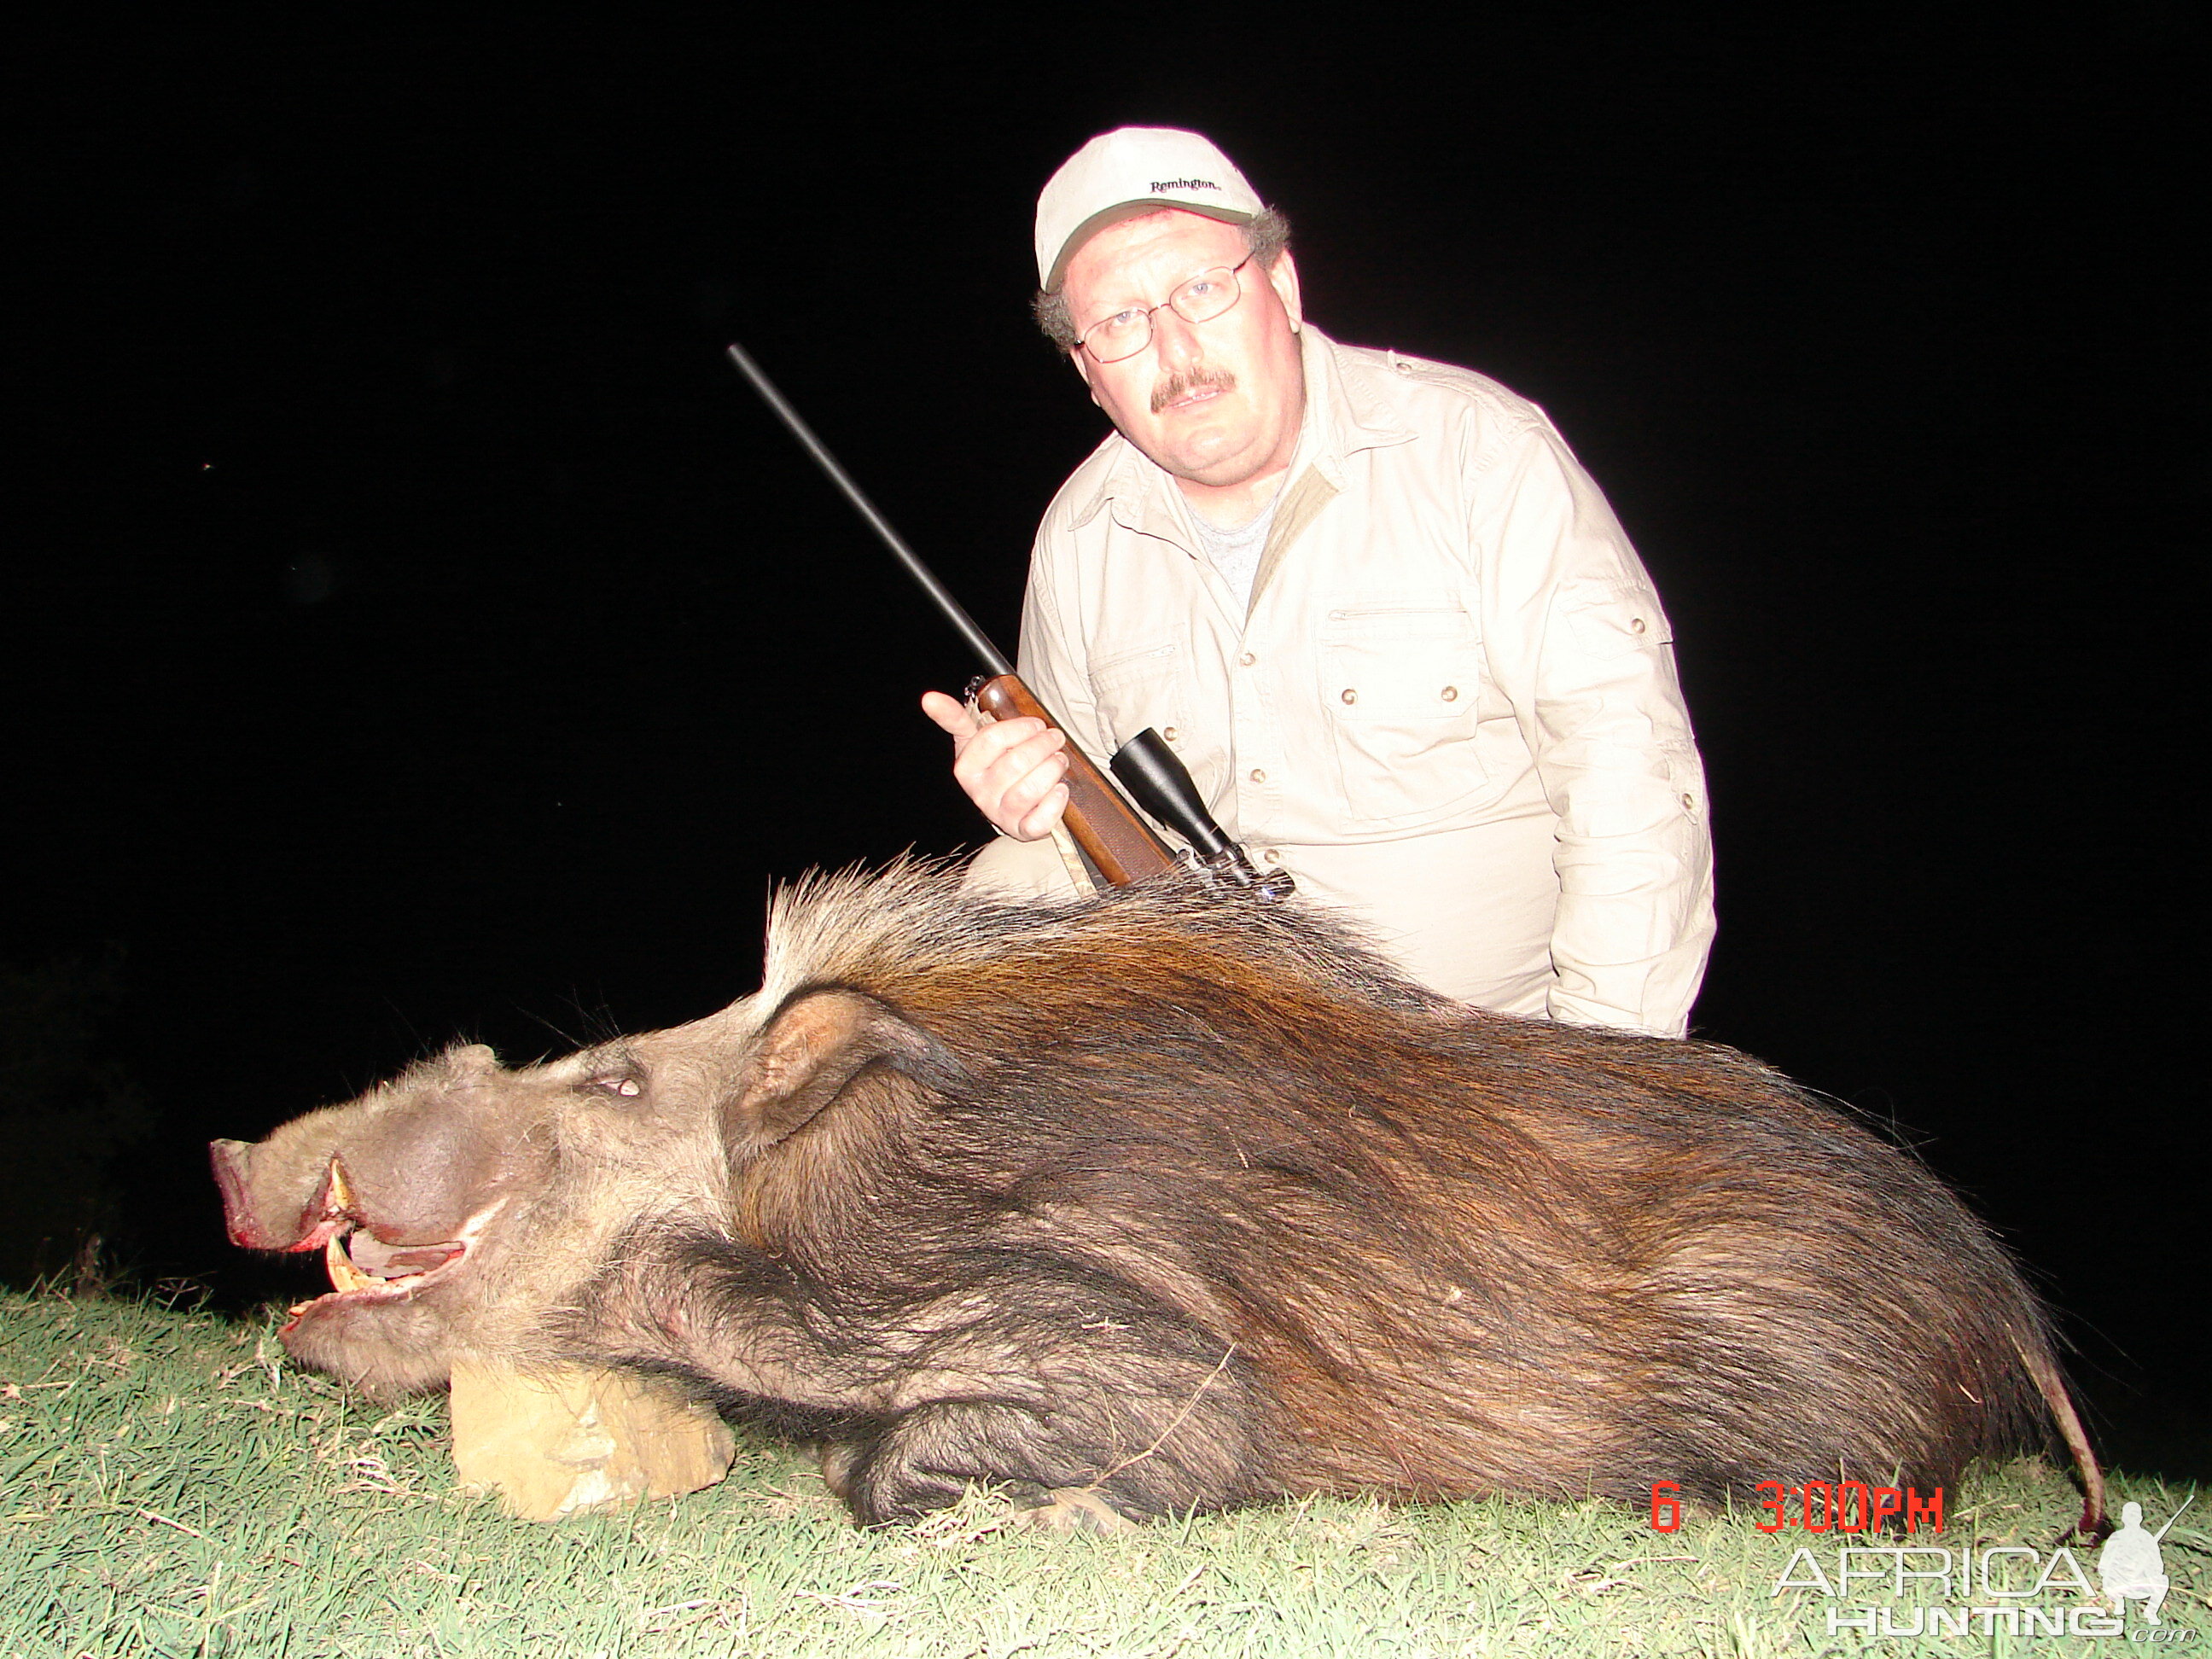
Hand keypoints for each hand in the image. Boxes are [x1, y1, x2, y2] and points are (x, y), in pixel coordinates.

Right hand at [920, 690, 1069, 840]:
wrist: (1009, 805)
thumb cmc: (997, 765)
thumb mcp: (975, 741)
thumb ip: (955, 718)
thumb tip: (928, 698)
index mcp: (966, 768)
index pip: (991, 740)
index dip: (1020, 728)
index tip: (1036, 724)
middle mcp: (979, 793)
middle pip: (1015, 763)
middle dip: (1042, 745)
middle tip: (1054, 738)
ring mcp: (1001, 814)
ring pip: (1028, 790)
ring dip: (1051, 769)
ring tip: (1059, 759)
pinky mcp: (1022, 831)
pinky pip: (1040, 820)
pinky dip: (1055, 803)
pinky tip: (1060, 789)